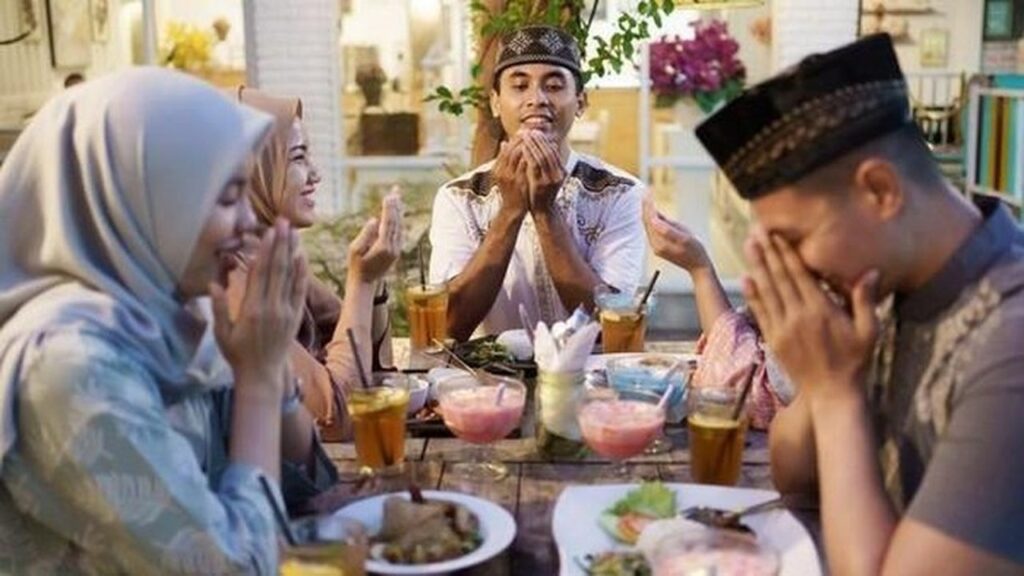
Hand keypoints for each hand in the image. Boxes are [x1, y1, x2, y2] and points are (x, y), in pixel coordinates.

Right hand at [210, 218, 308, 386]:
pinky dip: (302, 273)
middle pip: (277, 269)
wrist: (263, 375)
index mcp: (252, 310)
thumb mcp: (222, 334)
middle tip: (283, 221)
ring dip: (292, 252)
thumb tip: (213, 284)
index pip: (259, 274)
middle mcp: (271, 308)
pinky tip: (302, 257)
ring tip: (294, 231)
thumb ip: (220, 309)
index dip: (265, 251)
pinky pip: (300, 291)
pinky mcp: (295, 316)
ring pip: (290, 276)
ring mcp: (286, 312)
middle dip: (280, 243)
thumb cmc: (238, 354)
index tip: (268, 232)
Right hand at [348, 189, 403, 283]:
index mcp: (383, 246)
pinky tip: (398, 212)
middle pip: (396, 222)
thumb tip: (374, 219)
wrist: (365, 283)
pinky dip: (399, 220)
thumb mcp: (354, 250)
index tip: (389, 195)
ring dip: (399, 211)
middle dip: (396, 205)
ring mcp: (396, 250)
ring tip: (398, 197)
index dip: (389, 208)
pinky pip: (400, 232)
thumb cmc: (356, 266)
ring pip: (400, 226)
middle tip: (396, 190)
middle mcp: (393, 247)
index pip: (388, 222)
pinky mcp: (396, 251)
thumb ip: (365, 234)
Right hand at [491, 138, 528, 217]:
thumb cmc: (510, 191)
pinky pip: (524, 164)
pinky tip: (537, 151)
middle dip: (520, 139)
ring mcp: (509, 177)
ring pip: (517, 155)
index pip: (505, 149)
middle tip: (530, 130)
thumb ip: (503, 160)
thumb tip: (503, 142)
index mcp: (497, 168)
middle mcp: (501, 171)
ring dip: (526, 145)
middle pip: (510, 149)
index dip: (514, 139)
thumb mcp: (503, 175)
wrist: (513, 210)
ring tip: (534, 137)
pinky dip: (530, 156)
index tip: (523, 131)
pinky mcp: (518, 181)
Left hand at [521, 130, 564, 214]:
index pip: (554, 151)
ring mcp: (551, 179)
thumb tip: (545, 147)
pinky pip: (535, 165)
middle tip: (530, 130)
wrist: (544, 212)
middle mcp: (559, 174)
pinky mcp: (542, 184)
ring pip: (543, 156)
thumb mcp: (548, 177)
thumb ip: (548, 164)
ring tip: (526, 136)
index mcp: (562, 171)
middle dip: (539, 140)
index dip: (545, 140)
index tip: (536, 132)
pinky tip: (523, 148)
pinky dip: (529, 155)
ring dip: (534, 144)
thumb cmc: (543, 193)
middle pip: (549, 151)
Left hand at [643, 194, 711, 273]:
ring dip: (647, 212)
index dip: (648, 206)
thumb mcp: (685, 237)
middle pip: (646, 222)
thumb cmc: (695, 250)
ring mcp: (656, 247)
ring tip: (647, 200)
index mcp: (660, 242)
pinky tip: (652, 212)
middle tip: (646, 193)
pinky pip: (651, 230)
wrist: (697, 266)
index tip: (648, 194)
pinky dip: (650, 219)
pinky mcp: (658, 247)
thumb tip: (654, 219)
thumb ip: (668, 229)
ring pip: (648, 226)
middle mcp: (655, 245)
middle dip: (646, 207)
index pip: (650, 220)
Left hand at [742, 231, 878, 399]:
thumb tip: (871, 271)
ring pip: (767, 291)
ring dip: (756, 266)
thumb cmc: (854, 361)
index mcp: (821, 311)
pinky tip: (746, 278)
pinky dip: (752, 294)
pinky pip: (760, 312)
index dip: (787, 253)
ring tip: (748, 245)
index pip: (800, 275)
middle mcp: (798, 316)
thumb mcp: (868, 331)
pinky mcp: (773, 340)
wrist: (831, 393)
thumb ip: (866, 300)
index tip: (778, 235)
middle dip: (768, 252)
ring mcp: (783, 328)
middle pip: (780, 278)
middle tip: (757, 230)